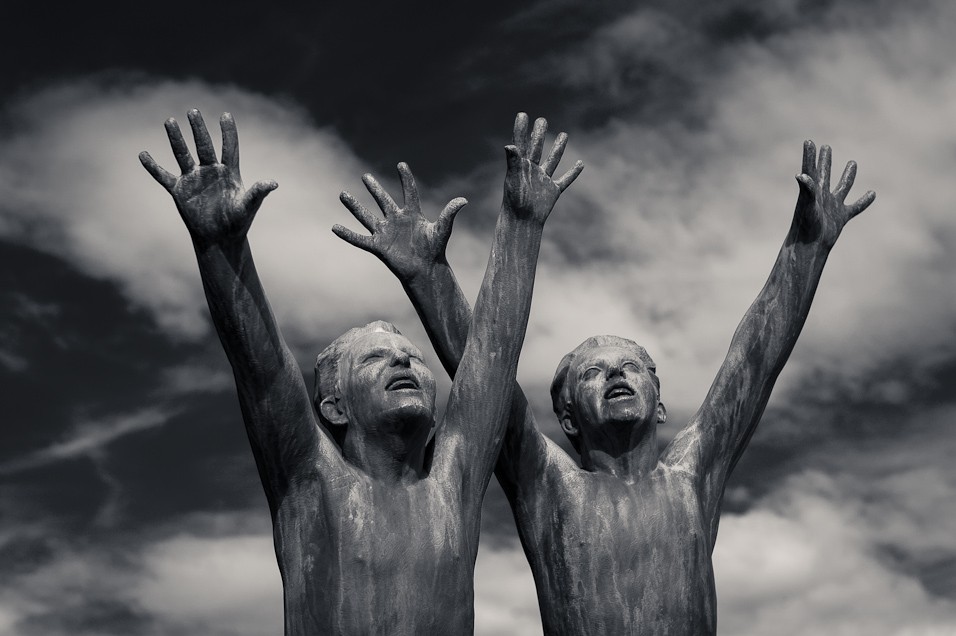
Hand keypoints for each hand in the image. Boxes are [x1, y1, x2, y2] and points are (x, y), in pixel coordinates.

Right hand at [139, 109, 276, 246]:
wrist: (220, 239)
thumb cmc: (237, 222)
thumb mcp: (248, 207)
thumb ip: (257, 193)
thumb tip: (273, 183)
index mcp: (229, 173)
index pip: (229, 147)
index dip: (228, 132)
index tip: (225, 115)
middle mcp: (210, 171)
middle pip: (204, 146)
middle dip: (198, 129)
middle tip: (193, 111)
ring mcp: (194, 179)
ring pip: (183, 155)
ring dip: (176, 139)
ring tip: (170, 121)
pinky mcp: (180, 190)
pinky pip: (163, 176)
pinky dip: (153, 167)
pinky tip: (143, 154)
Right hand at [333, 163, 467, 281]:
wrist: (425, 271)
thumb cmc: (434, 250)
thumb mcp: (442, 230)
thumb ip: (449, 214)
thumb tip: (463, 200)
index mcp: (412, 214)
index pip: (409, 192)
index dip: (406, 179)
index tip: (401, 164)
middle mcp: (396, 221)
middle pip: (383, 201)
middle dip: (374, 188)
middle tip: (365, 176)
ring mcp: (385, 233)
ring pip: (367, 216)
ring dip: (354, 206)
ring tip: (342, 194)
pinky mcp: (378, 246)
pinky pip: (360, 239)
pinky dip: (347, 234)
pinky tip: (334, 227)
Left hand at [503, 113, 583, 223]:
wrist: (523, 222)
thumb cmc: (515, 202)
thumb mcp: (514, 178)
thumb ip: (513, 161)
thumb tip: (509, 145)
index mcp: (521, 165)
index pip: (521, 143)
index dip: (521, 129)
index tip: (522, 114)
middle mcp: (532, 171)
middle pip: (537, 148)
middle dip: (539, 134)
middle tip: (542, 120)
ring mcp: (543, 180)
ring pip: (552, 160)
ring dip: (558, 148)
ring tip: (564, 134)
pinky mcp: (552, 191)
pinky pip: (565, 180)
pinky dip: (573, 173)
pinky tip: (580, 164)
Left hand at [792, 140, 874, 246]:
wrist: (811, 246)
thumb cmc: (807, 226)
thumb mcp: (807, 205)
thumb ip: (806, 189)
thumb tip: (800, 175)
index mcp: (812, 191)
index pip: (811, 169)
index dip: (810, 155)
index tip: (808, 141)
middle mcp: (822, 196)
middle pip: (824, 174)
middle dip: (824, 161)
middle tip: (826, 147)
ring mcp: (833, 206)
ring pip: (843, 187)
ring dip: (848, 176)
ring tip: (852, 163)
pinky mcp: (841, 217)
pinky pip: (856, 207)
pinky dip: (864, 201)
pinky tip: (873, 194)